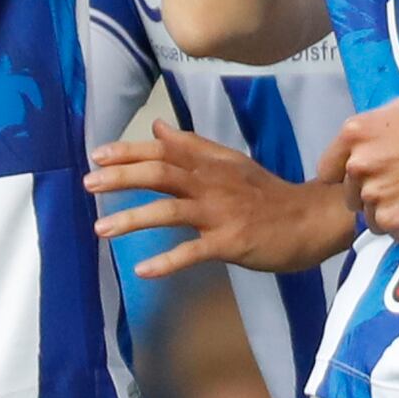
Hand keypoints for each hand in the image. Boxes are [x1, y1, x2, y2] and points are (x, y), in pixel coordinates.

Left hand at [89, 117, 366, 276]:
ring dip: (133, 219)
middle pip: (161, 174)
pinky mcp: (231, 242)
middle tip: (88, 185)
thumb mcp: (230, 163)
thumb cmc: (267, 195)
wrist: (310, 220)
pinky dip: (167, 260)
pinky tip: (142, 270)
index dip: (128, 152)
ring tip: (101, 229)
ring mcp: (221, 213)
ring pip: (170, 211)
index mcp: (210, 164)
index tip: (96, 156)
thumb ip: (193, 146)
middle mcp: (212, 183)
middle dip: (121, 178)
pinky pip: (194, 251)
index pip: (163, 152)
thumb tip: (157, 127)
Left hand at [332, 99, 398, 241]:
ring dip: (390, 212)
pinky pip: (390, 232)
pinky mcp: (393, 221)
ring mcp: (374, 194)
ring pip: (370, 216)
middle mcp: (358, 164)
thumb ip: (370, 132)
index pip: (328, 170)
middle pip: (350, 195)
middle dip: (372, 194)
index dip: (349, 177)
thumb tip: (356, 150)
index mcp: (355, 133)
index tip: (369, 178)